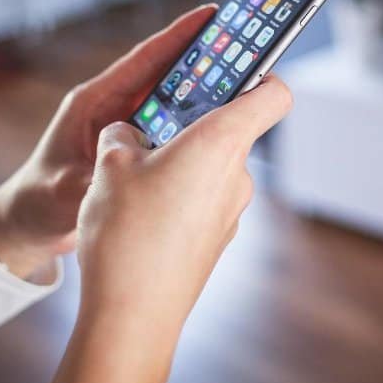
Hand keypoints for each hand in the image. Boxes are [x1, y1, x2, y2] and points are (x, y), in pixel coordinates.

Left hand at [0, 5, 217, 279]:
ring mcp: (125, 126)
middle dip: (202, 59)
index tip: (210, 15)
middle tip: (243, 45)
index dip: (176, 36)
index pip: (142, 60)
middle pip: (165, 74)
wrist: (29, 224)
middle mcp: (112, 107)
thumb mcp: (64, 191)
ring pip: (172, 100)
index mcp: (94, 102)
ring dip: (203, 91)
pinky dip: (194, 123)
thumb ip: (94, 180)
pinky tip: (222, 126)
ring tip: (245, 80)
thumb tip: (123, 175)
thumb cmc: (38, 201)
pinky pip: (170, 127)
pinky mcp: (134, 146)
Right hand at [51, 73, 292, 382]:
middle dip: (189, 122)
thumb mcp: (109, 166)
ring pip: (209, 167)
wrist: (132, 318)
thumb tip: (128, 134)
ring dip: (177, 162)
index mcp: (220, 143)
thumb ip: (122, 135)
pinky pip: (201, 200)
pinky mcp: (216, 239)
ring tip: (130, 177)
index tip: (236, 65)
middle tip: (148, 124)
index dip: (261, 72)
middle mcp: (236, 175)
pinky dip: (176, 195)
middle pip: (229, 129)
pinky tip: (138, 213)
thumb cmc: (126, 235)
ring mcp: (231, 211)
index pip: (273, 93)